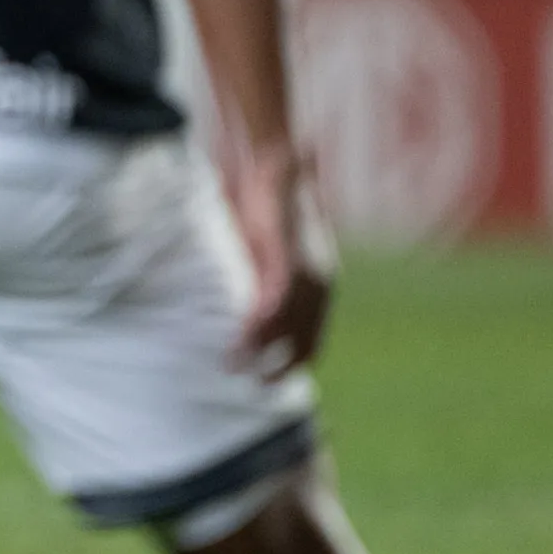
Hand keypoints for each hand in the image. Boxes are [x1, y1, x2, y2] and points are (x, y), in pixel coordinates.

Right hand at [228, 142, 335, 376]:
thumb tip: (246, 286)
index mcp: (320, 281)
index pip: (315, 335)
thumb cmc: (271, 199)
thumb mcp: (271, 243)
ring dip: (258, 355)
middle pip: (305, 342)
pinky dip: (253, 332)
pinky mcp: (284, 265)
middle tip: (252, 387)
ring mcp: (305, 277)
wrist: (278, 166)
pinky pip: (270, 310)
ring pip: (285, 331)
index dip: (297, 360)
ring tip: (232, 368)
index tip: (272, 377)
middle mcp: (320, 284)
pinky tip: (236, 345)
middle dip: (279, 369)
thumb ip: (264, 269)